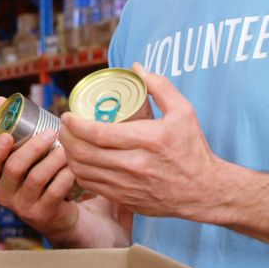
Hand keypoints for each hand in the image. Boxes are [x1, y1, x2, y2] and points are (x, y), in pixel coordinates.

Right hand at [0, 96, 80, 243]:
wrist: (57, 211)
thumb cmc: (36, 174)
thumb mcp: (22, 153)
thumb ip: (10, 127)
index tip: (8, 136)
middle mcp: (4, 193)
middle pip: (14, 168)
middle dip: (34, 147)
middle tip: (52, 133)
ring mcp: (22, 207)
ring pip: (37, 178)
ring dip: (54, 159)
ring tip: (67, 148)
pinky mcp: (43, 214)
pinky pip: (55, 191)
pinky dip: (66, 176)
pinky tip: (74, 167)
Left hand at [60, 63, 227, 221]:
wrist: (205, 190)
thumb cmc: (193, 149)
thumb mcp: (184, 112)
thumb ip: (160, 86)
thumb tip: (137, 67)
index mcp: (148, 141)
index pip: (99, 134)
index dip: (76, 124)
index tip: (67, 115)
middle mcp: (135, 165)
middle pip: (85, 153)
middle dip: (67, 137)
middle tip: (63, 126)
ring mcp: (128, 186)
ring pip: (84, 171)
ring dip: (69, 155)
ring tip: (68, 141)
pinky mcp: (126, 200)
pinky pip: (92, 186)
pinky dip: (79, 172)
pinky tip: (79, 161)